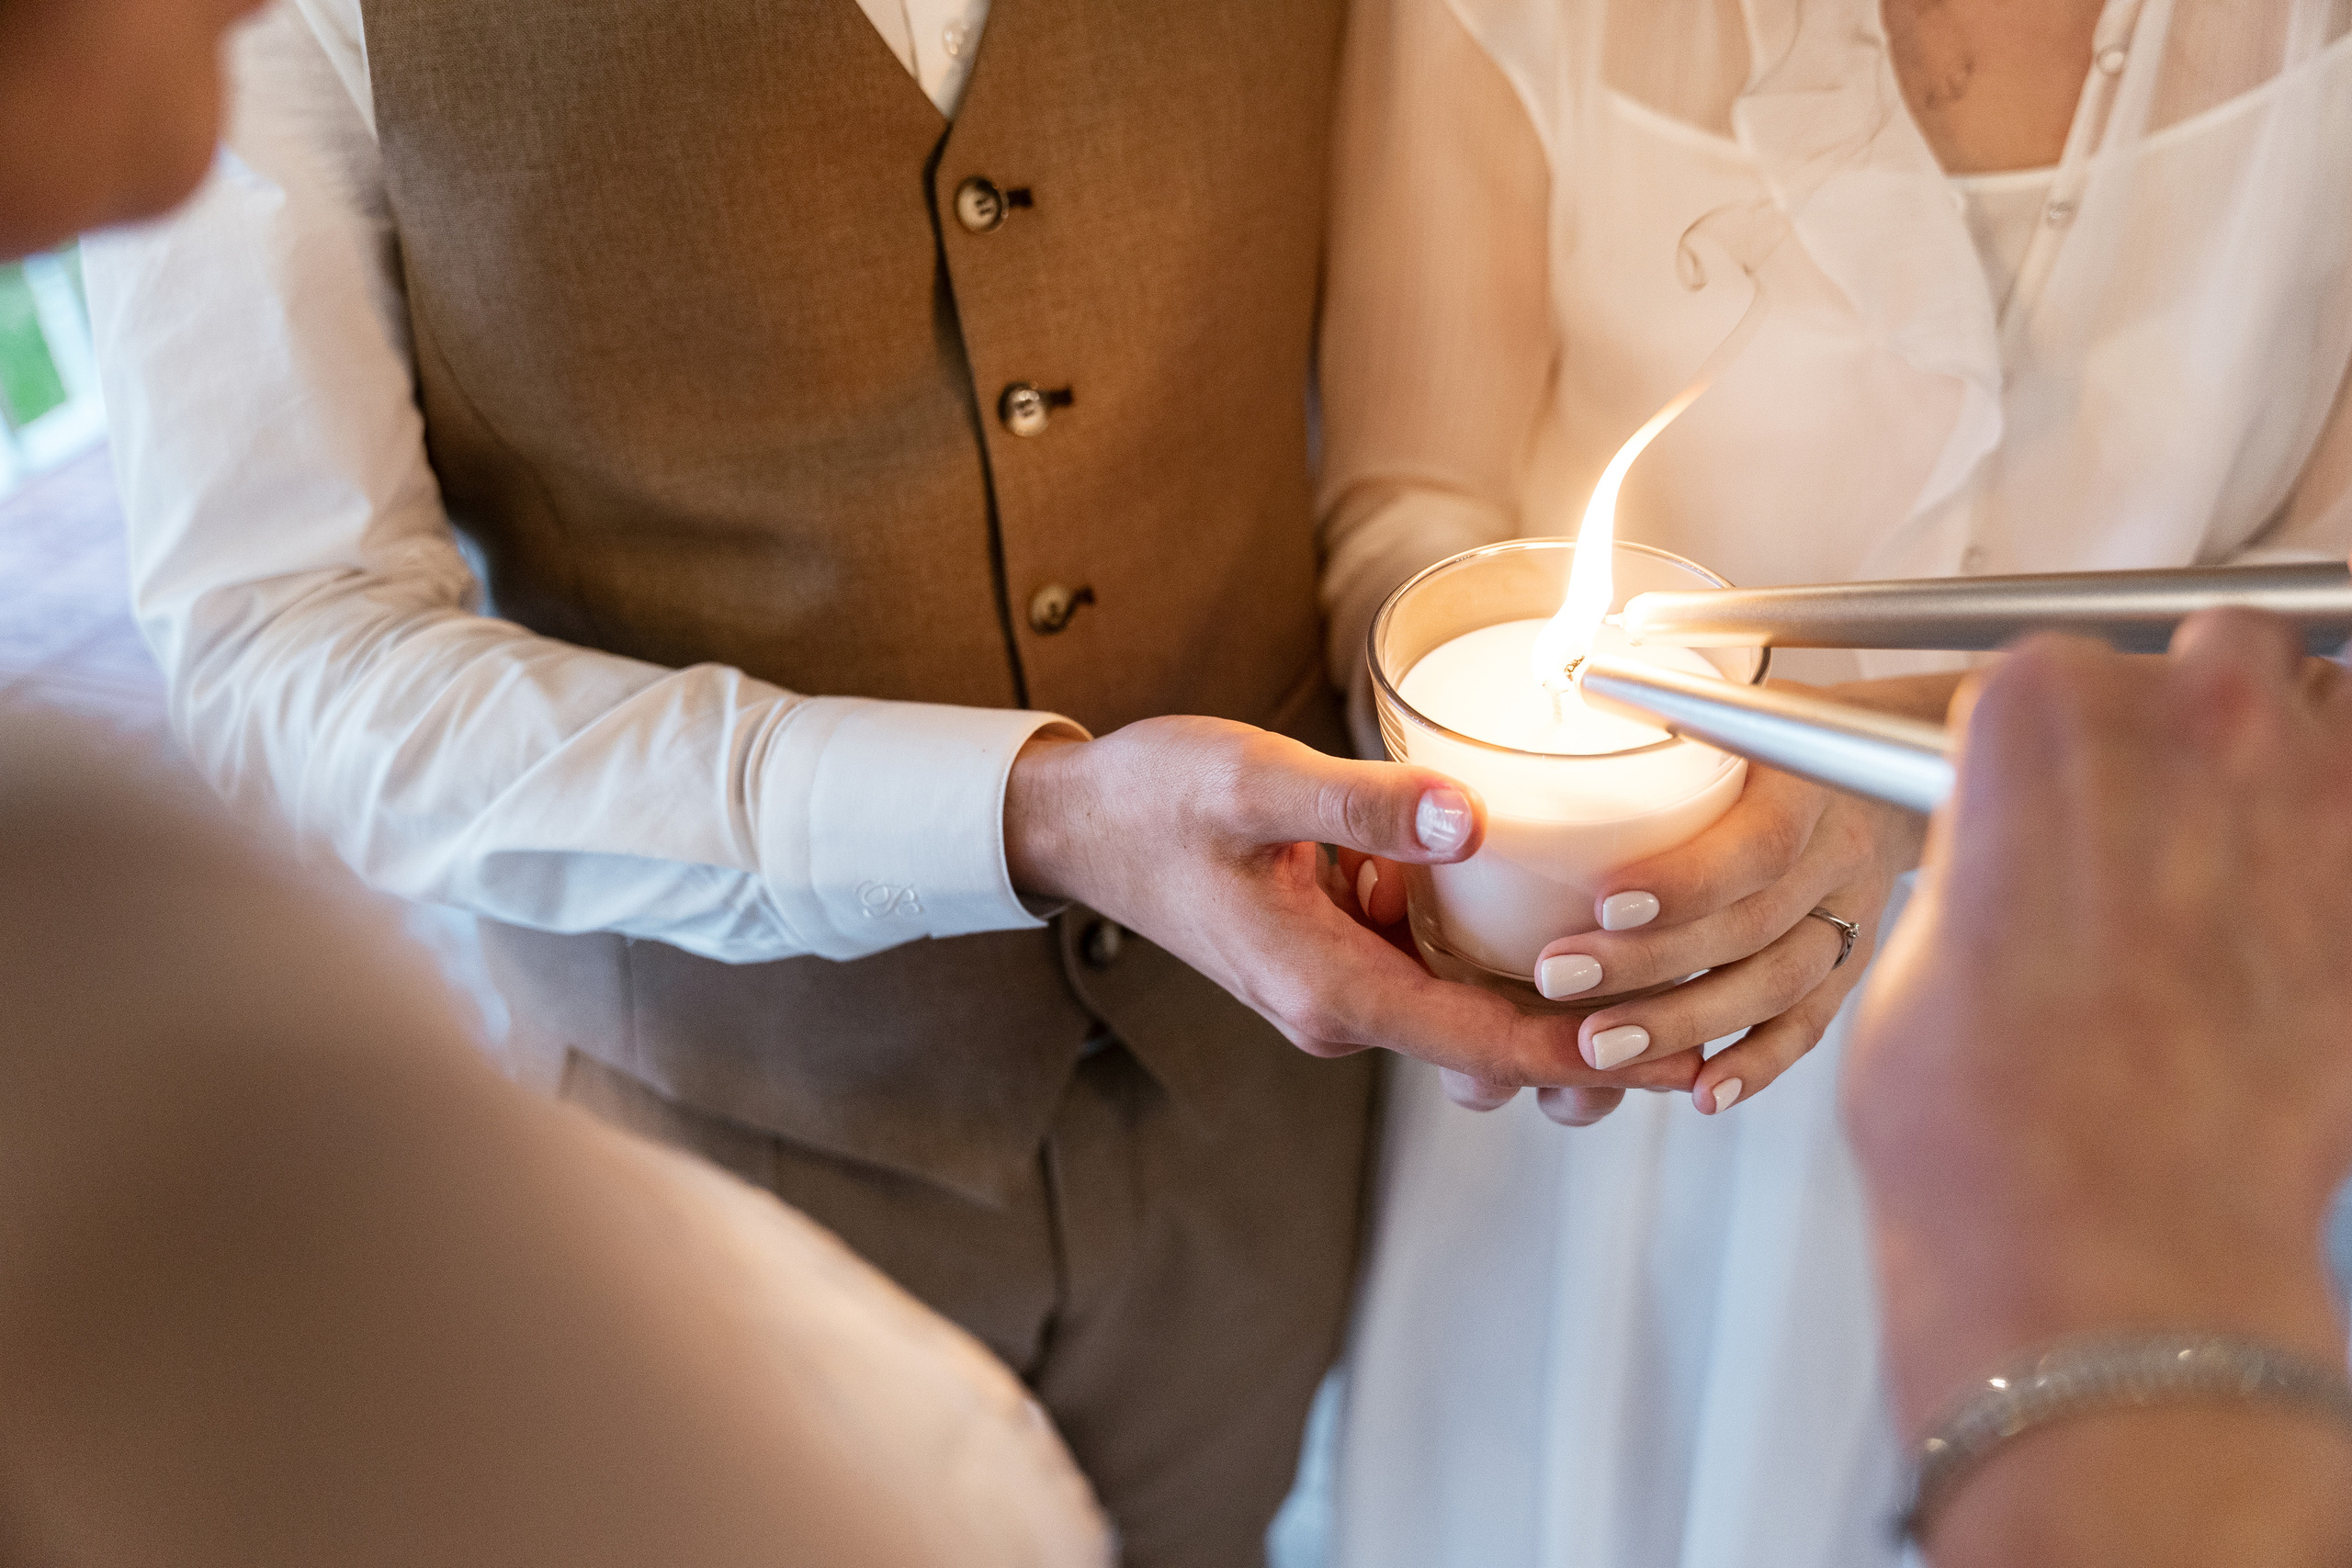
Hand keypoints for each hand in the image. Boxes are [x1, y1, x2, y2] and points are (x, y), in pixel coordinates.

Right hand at [1004, 717, 1699, 1093]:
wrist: (1077, 826)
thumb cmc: (1152, 803)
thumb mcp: (1251, 782)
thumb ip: (1361, 803)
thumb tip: (1468, 818)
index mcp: (1329, 988)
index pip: (1489, 1043)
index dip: (1591, 1053)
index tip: (1678, 1049)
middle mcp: (1340, 1008)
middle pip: (1496, 1051)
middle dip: (1593, 1046)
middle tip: (1694, 1006)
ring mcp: (1340, 988)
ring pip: (1472, 1015)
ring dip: (1547, 996)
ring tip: (1647, 955)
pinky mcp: (1338, 957)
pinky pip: (1437, 970)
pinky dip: (1494, 953)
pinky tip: (1540, 895)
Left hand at [1430, 675, 1952, 1125]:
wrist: (1894, 759)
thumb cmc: (1779, 722)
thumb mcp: (1732, 691)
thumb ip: (1663, 696)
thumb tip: (1564, 674)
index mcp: (1806, 779)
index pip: (1757, 843)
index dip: (1687, 879)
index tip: (1606, 899)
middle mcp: (1837, 853)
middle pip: (1751, 926)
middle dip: (1650, 965)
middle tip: (1557, 982)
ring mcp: (1850, 915)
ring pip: (1775, 986)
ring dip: (1686, 1026)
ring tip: (1599, 1051)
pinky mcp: (1851, 962)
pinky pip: (1810, 1026)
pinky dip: (1759, 1063)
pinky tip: (1702, 1093)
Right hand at [1846, 614, 2351, 1435]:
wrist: (2108, 1255)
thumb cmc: (1989, 1129)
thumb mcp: (1919, 956)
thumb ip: (1982, 863)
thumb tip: (2013, 860)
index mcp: (2043, 723)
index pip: (2047, 671)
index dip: (2035, 745)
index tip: (2036, 795)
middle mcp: (2194, 732)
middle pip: (2209, 660)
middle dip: (2176, 728)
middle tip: (2141, 827)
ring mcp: (2319, 809)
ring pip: (2326, 711)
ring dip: (2286, 766)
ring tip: (2239, 863)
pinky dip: (2341, 855)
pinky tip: (2298, 923)